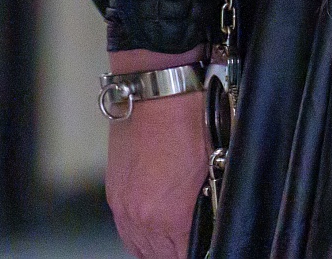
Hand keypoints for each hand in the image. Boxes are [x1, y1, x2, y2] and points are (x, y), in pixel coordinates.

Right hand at [105, 51, 209, 258]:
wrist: (159, 90)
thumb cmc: (192, 119)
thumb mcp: (216, 164)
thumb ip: (212, 202)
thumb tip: (215, 220)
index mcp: (171, 215)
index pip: (186, 254)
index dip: (200, 249)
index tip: (207, 244)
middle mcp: (142, 218)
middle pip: (163, 256)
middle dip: (179, 251)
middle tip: (193, 243)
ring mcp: (124, 207)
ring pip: (141, 248)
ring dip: (160, 248)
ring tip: (176, 242)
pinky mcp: (114, 195)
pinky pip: (127, 231)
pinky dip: (142, 235)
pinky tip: (156, 229)